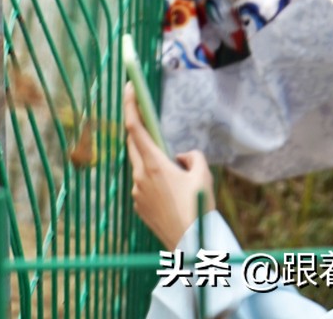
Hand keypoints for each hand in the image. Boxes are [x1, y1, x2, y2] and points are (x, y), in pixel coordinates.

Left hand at [124, 83, 214, 249]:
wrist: (190, 244)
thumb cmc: (198, 207)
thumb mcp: (204, 175)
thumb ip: (193, 156)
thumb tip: (180, 156)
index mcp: (153, 164)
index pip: (134, 127)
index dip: (130, 104)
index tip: (129, 87)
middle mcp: (139, 175)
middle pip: (133, 144)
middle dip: (140, 131)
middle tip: (149, 121)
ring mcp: (136, 191)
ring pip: (138, 165)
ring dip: (150, 159)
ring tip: (173, 170)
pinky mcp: (138, 205)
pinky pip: (142, 183)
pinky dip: (152, 178)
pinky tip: (170, 190)